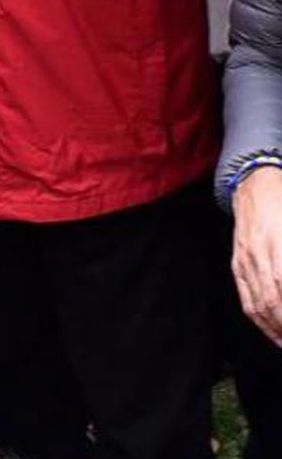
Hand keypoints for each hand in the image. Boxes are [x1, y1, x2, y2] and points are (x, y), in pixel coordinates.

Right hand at [233, 166, 281, 346]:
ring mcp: (245, 259)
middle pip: (274, 301)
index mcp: (278, 242)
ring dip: (276, 329)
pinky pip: (246, 298)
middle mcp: (259, 253)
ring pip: (259, 304)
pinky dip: (259, 320)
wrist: (255, 185)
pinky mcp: (237, 263)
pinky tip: (272, 330)